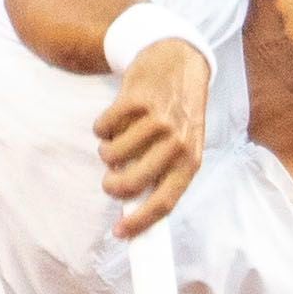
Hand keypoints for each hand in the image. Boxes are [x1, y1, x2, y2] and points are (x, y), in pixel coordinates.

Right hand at [97, 39, 209, 236]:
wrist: (178, 60)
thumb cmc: (178, 111)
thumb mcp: (183, 144)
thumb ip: (162, 172)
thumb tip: (133, 208)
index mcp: (191, 160)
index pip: (165, 202)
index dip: (140, 222)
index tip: (120, 233)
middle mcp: (177, 142)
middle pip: (131, 182)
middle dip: (113, 186)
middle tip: (110, 181)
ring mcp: (157, 120)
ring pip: (111, 154)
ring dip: (107, 151)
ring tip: (118, 140)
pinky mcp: (136, 100)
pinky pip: (102, 127)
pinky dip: (101, 127)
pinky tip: (115, 119)